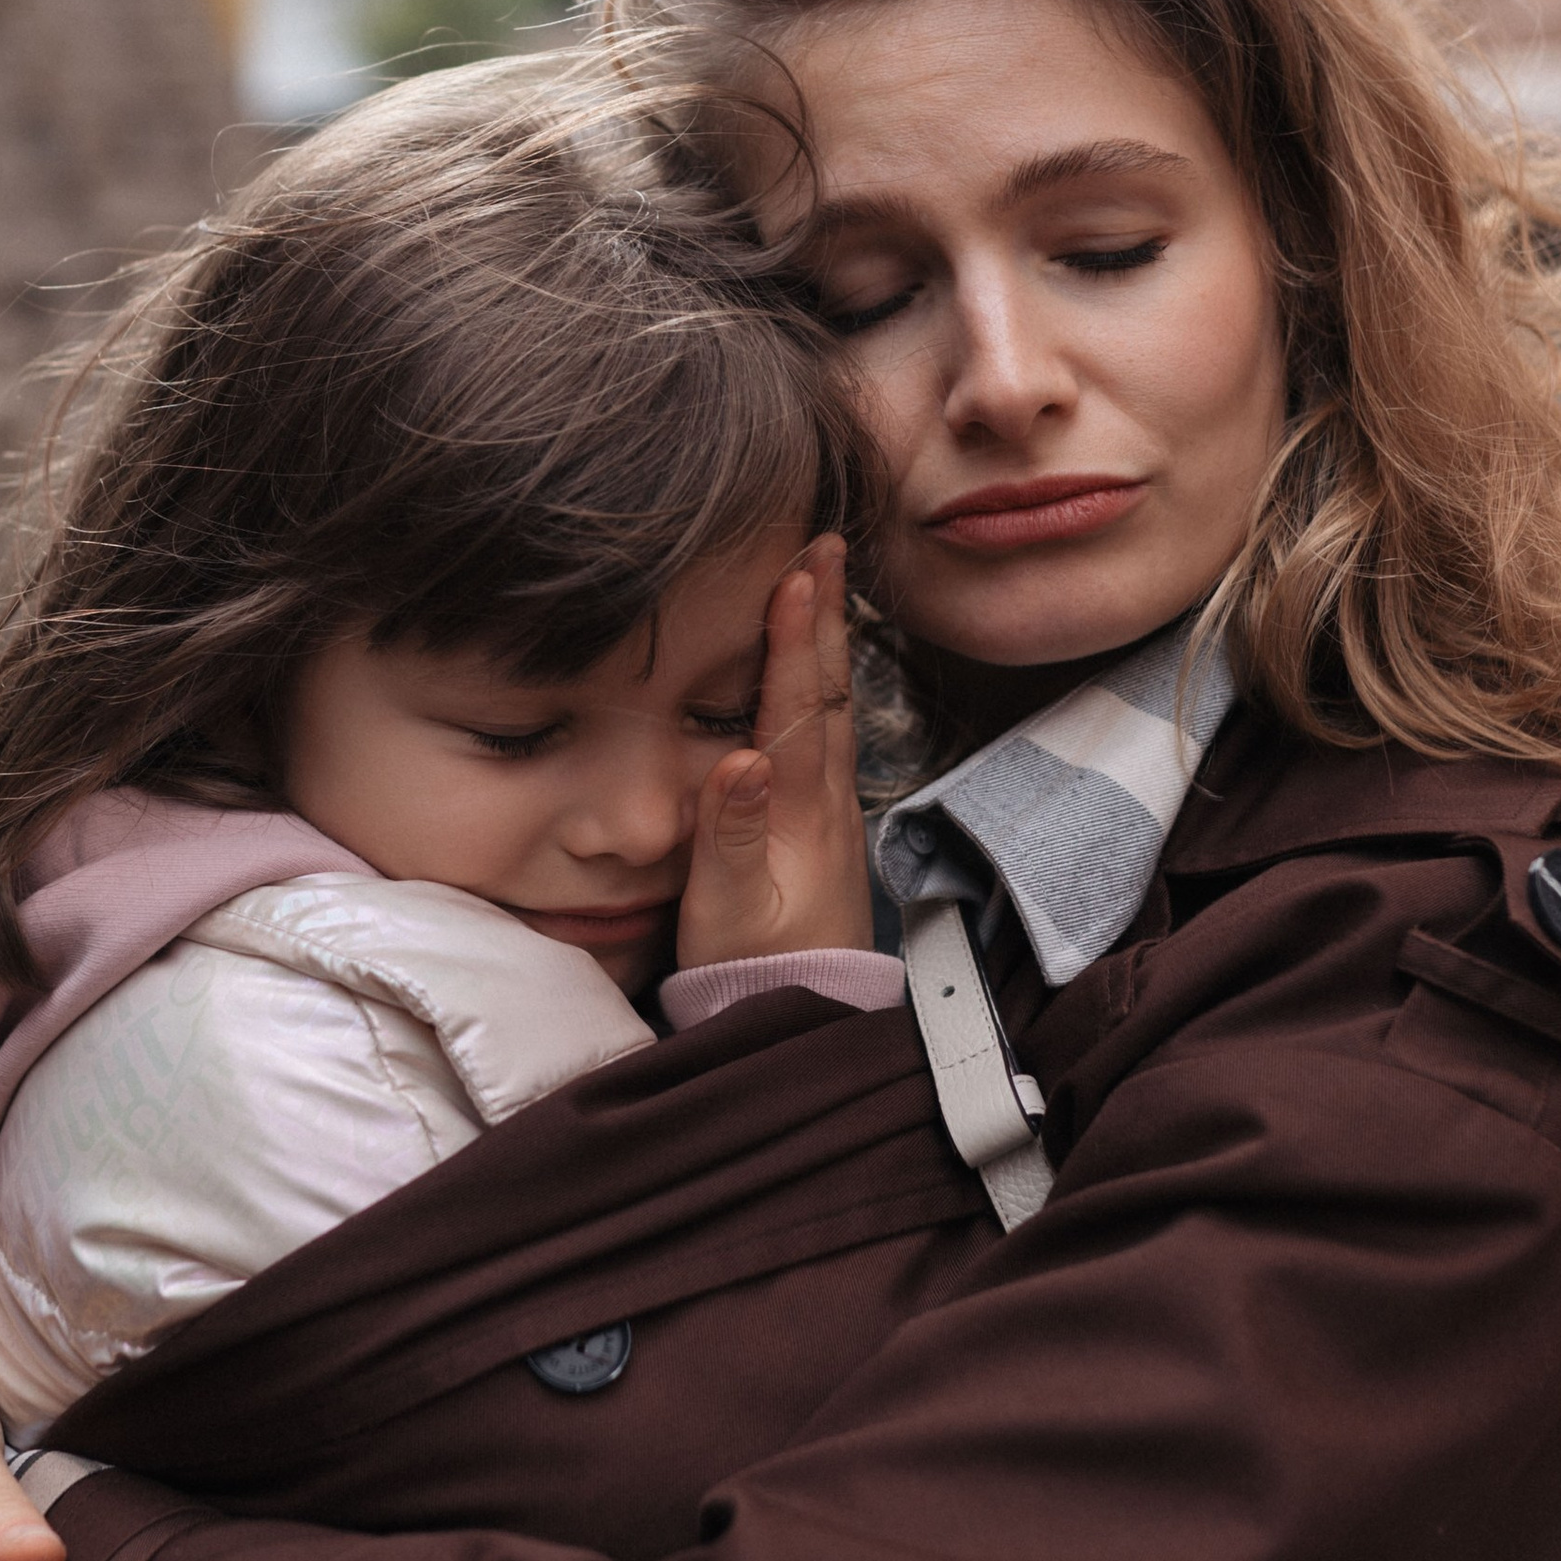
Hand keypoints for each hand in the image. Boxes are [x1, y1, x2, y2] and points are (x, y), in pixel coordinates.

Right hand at [678, 534, 871, 970]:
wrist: (803, 1019)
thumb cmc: (754, 970)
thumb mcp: (725, 910)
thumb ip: (729, 836)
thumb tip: (740, 756)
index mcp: (797, 809)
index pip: (796, 705)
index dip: (795, 638)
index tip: (798, 571)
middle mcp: (825, 800)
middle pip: (829, 690)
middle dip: (826, 614)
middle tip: (827, 542)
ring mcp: (832, 812)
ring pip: (835, 708)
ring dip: (830, 641)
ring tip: (828, 583)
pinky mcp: (826, 827)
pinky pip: (830, 734)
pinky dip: (826, 685)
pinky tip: (822, 671)